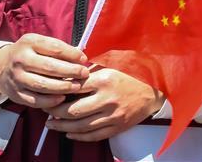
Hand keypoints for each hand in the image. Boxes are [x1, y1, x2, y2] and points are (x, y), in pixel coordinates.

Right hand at [0, 33, 88, 108]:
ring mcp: (17, 77)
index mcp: (29, 42)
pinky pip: (36, 100)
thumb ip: (57, 48)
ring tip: (77, 86)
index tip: (84, 59)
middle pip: (50, 67)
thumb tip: (80, 57)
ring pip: (43, 85)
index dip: (72, 54)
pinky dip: (50, 101)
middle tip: (84, 74)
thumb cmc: (29, 53)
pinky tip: (62, 98)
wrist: (2, 66)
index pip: (54, 48)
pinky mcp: (16, 93)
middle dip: (71, 71)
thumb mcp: (39, 43)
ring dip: (63, 87)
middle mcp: (21, 59)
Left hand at [43, 67, 164, 141]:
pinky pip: (94, 136)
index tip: (49, 93)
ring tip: (52, 124)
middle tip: (46, 111)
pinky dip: (79, 136)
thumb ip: (91, 68)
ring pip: (81, 126)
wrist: (155, 90)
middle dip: (56, 113)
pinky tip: (69, 133)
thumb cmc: (131, 73)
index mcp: (105, 80)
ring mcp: (113, 116)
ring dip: (63, 127)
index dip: (58, 92)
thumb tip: (67, 73)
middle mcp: (107, 99)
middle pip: (74, 111)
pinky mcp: (117, 127)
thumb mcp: (112, 63)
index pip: (74, 88)